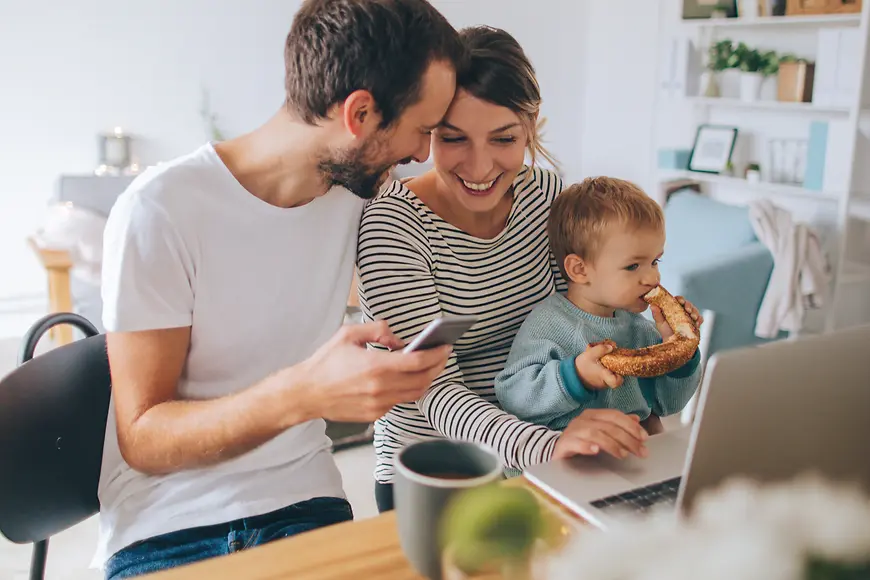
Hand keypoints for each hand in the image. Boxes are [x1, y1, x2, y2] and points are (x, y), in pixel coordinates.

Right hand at [293, 321, 450, 422]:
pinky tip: (407, 379)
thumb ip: (377, 330)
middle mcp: (380, 388)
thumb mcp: (348, 334)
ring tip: (430, 367)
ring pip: (415, 393)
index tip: (444, 347)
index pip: (418, 362)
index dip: (436, 354)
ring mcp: (378, 404)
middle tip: (442, 356)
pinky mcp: (375, 414)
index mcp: (375, 366)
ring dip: (426, 380)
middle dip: (437, 366)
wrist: (306, 393)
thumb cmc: (325, 363)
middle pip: (422, 379)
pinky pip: (399, 401)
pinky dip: (408, 389)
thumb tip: (398, 339)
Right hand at [553, 409, 648, 459]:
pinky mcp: (565, 443)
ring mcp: (573, 431)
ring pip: (595, 433)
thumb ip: (617, 425)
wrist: (555, 449)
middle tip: (640, 451)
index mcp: (593, 414)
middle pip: (608, 426)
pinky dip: (587, 446)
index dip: (631, 426)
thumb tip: (635, 418)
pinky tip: (596, 451)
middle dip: (627, 439)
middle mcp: (583, 420)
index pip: (615, 415)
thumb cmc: (581, 440)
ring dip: (612, 444)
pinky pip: (576, 443)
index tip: (644, 438)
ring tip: (623, 454)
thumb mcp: (601, 431)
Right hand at [574, 342, 623, 389]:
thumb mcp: (589, 354)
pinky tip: (601, 365)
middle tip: (613, 361)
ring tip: (605, 361)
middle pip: (617, 378)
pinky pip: (607, 378)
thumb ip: (601, 349)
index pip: (616, 382)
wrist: (572, 375)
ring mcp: (603, 384)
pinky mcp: (600, 384)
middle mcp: (605, 382)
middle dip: (617, 369)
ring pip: (612, 377)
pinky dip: (606, 372)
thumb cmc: (581, 366)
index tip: (618, 367)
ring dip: (611, 369)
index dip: (620, 376)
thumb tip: (612, 347)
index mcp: (603, 376)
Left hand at [652, 296, 702, 340]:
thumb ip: (657, 314)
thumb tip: (652, 305)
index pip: (678, 300)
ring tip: (693, 317)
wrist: (672, 344)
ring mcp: (690, 317)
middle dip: (689, 305)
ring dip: (695, 312)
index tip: (680, 301)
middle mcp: (683, 311)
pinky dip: (699, 319)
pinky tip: (697, 322)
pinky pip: (700, 319)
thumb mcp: (660, 323)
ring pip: (695, 310)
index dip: (680, 299)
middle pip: (688, 304)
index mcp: (675, 308)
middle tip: (688, 309)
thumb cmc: (666, 331)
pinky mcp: (695, 323)